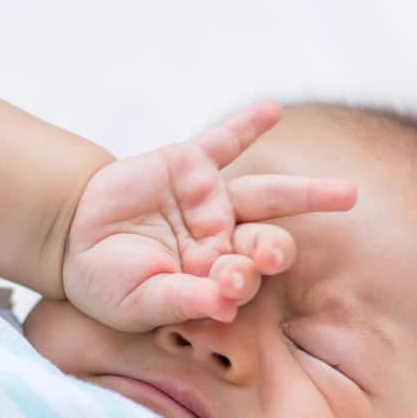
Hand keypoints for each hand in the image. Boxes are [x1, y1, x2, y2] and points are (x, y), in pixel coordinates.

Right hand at [63, 102, 355, 330]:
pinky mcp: (188, 163)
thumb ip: (182, 300)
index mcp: (213, 277)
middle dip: (275, 248)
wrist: (69, 237)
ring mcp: (209, 200)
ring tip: (347, 194)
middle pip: (268, 239)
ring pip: (265, 194)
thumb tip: (225, 306)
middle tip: (272, 252)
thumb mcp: (139, 300)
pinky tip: (272, 111)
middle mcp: (221, 239)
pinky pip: (223, 141)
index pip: (243, 279)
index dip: (241, 280)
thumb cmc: (105, 281)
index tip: (225, 286)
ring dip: (305, 193)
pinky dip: (245, 126)